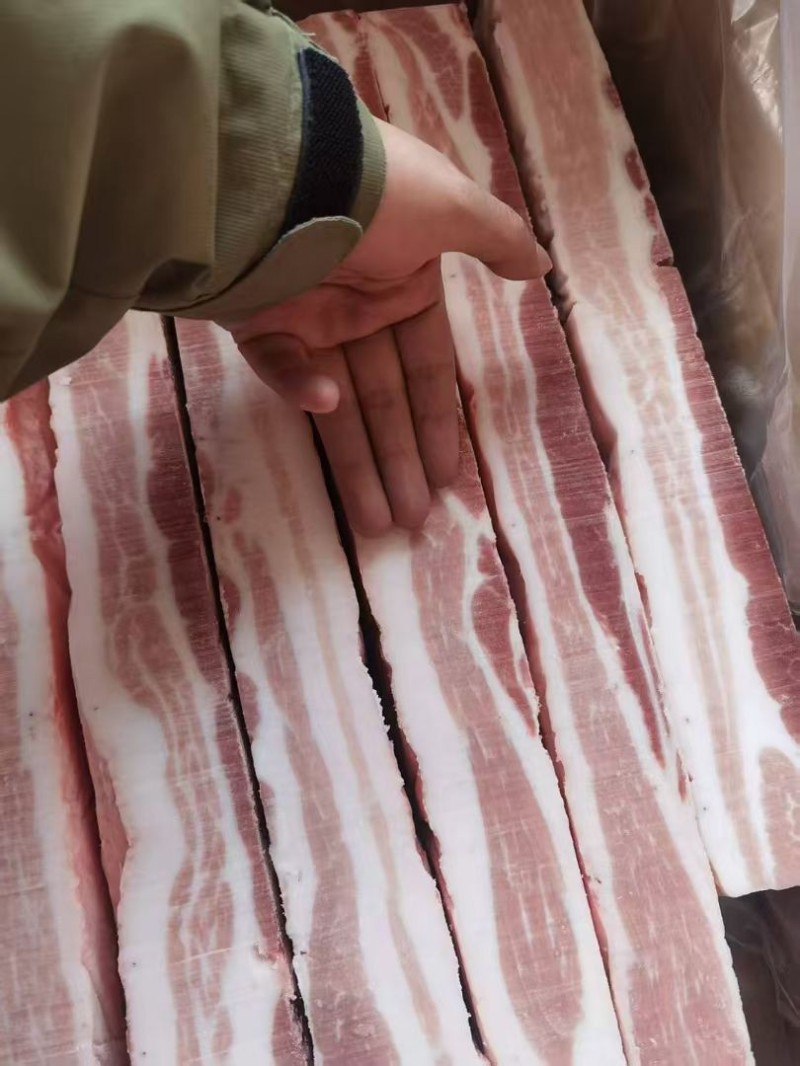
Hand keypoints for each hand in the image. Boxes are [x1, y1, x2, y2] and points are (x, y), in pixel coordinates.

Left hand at [225, 119, 549, 535]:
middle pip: (384, 401)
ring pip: (336, 402)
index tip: (449, 476)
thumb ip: (496, 238)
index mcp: (407, 288)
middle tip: (411, 520)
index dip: (439, 422)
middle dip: (400, 460)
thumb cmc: (381, 190)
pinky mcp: (257, 320)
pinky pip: (278, 366)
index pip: (428, 369)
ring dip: (356, 459)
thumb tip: (542, 263)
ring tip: (377, 522)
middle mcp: (360, 310)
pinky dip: (296, 387)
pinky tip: (325, 404)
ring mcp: (308, 319)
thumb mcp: (453, 207)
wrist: (292, 161)